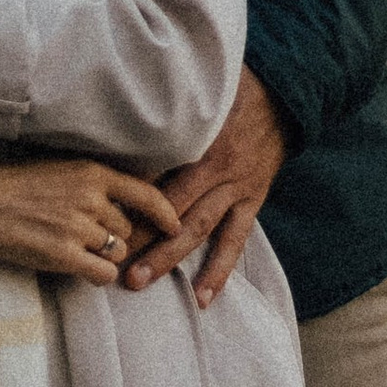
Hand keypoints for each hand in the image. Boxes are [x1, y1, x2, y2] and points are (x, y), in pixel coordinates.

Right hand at [0, 157, 180, 284]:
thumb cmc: (14, 186)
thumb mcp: (60, 170)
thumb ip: (93, 183)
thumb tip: (126, 206)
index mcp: (91, 172)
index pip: (145, 193)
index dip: (166, 213)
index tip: (175, 225)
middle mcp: (89, 198)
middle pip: (129, 230)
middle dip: (114, 237)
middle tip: (85, 235)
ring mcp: (76, 227)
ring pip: (117, 253)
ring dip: (103, 256)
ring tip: (73, 247)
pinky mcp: (62, 254)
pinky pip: (103, 274)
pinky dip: (97, 275)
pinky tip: (78, 266)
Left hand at [123, 69, 290, 308]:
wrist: (285, 94)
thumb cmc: (232, 88)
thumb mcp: (201, 90)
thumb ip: (170, 107)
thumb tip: (125, 108)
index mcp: (201, 141)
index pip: (160, 174)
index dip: (131, 197)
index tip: (101, 215)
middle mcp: (218, 169)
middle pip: (175, 209)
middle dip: (143, 237)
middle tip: (112, 259)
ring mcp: (237, 188)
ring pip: (200, 229)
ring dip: (170, 257)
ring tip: (142, 281)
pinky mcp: (252, 201)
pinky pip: (235, 241)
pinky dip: (219, 270)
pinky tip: (203, 298)